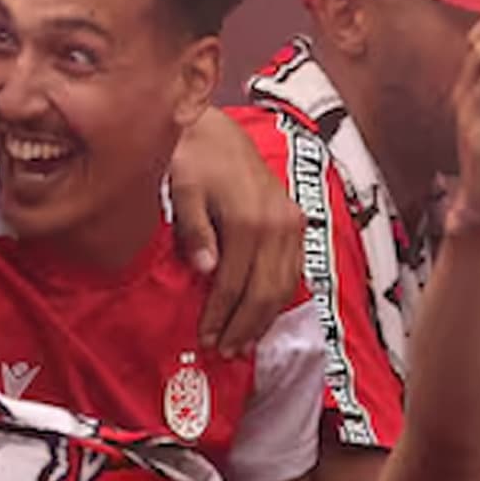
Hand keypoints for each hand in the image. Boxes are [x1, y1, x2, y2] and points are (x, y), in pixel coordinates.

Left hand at [169, 112, 301, 357]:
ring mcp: (291, 223)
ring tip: (242, 342)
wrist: (215, 130)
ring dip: (264, 318)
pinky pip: (294, 270)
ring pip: (285, 286)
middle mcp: (277, 224)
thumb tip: (206, 270)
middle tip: (223, 350)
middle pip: (264, 292)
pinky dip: (279, 297)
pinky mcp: (296, 220)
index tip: (204, 339)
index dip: (218, 316)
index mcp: (248, 220)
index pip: (233, 284)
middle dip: (243, 326)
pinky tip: (263, 314)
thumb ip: (195, 230)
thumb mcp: (183, 189)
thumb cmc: (192, 159)